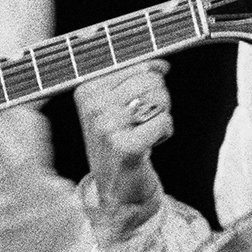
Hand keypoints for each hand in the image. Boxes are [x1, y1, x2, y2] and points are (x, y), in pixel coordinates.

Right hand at [73, 59, 172, 215]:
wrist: (116, 188)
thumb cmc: (119, 140)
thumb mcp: (118, 103)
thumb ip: (136, 77)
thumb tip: (160, 64)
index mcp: (87, 89)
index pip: (139, 65)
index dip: (147, 83)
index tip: (133, 104)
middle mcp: (93, 105)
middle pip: (152, 80)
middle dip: (156, 100)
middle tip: (138, 122)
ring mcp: (107, 127)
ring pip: (160, 99)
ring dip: (159, 116)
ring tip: (141, 132)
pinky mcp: (126, 146)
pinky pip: (164, 121)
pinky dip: (164, 132)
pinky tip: (148, 145)